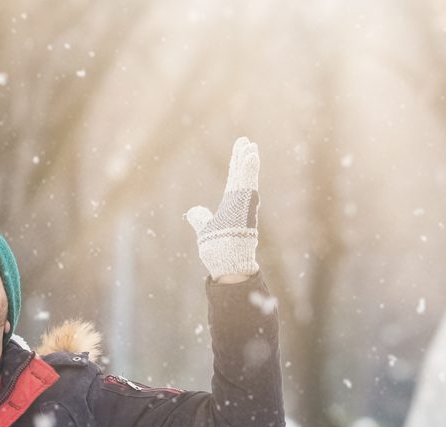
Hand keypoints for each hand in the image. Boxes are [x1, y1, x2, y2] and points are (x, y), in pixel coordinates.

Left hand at [186, 137, 259, 279]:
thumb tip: (194, 211)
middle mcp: (239, 204)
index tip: (241, 148)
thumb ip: (201, 219)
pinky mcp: (246, 208)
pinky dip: (250, 171)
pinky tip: (252, 156)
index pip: (234, 180)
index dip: (237, 164)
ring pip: (247, 179)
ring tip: (251, 146)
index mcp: (231, 206)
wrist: (226, 266)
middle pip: (241, 176)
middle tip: (246, 141)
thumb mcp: (205, 230)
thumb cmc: (218, 251)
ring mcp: (244, 206)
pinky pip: (248, 186)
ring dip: (249, 163)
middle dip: (243, 158)